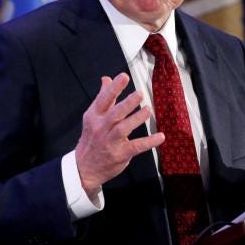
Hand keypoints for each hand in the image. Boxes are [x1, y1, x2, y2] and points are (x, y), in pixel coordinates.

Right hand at [75, 73, 164, 197]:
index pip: (103, 99)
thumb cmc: (91, 139)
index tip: (124, 76)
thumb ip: (102, 98)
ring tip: (148, 110)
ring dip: (137, 118)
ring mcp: (110, 142)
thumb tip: (106, 79)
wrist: (84, 168)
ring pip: (123, 128)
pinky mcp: (119, 154)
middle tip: (140, 93)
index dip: (114, 88)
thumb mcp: (92, 117)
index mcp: (93, 116)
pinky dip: (148, 142)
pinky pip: (136, 147)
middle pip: (115, 114)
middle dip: (127, 103)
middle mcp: (101, 128)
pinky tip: (160, 136)